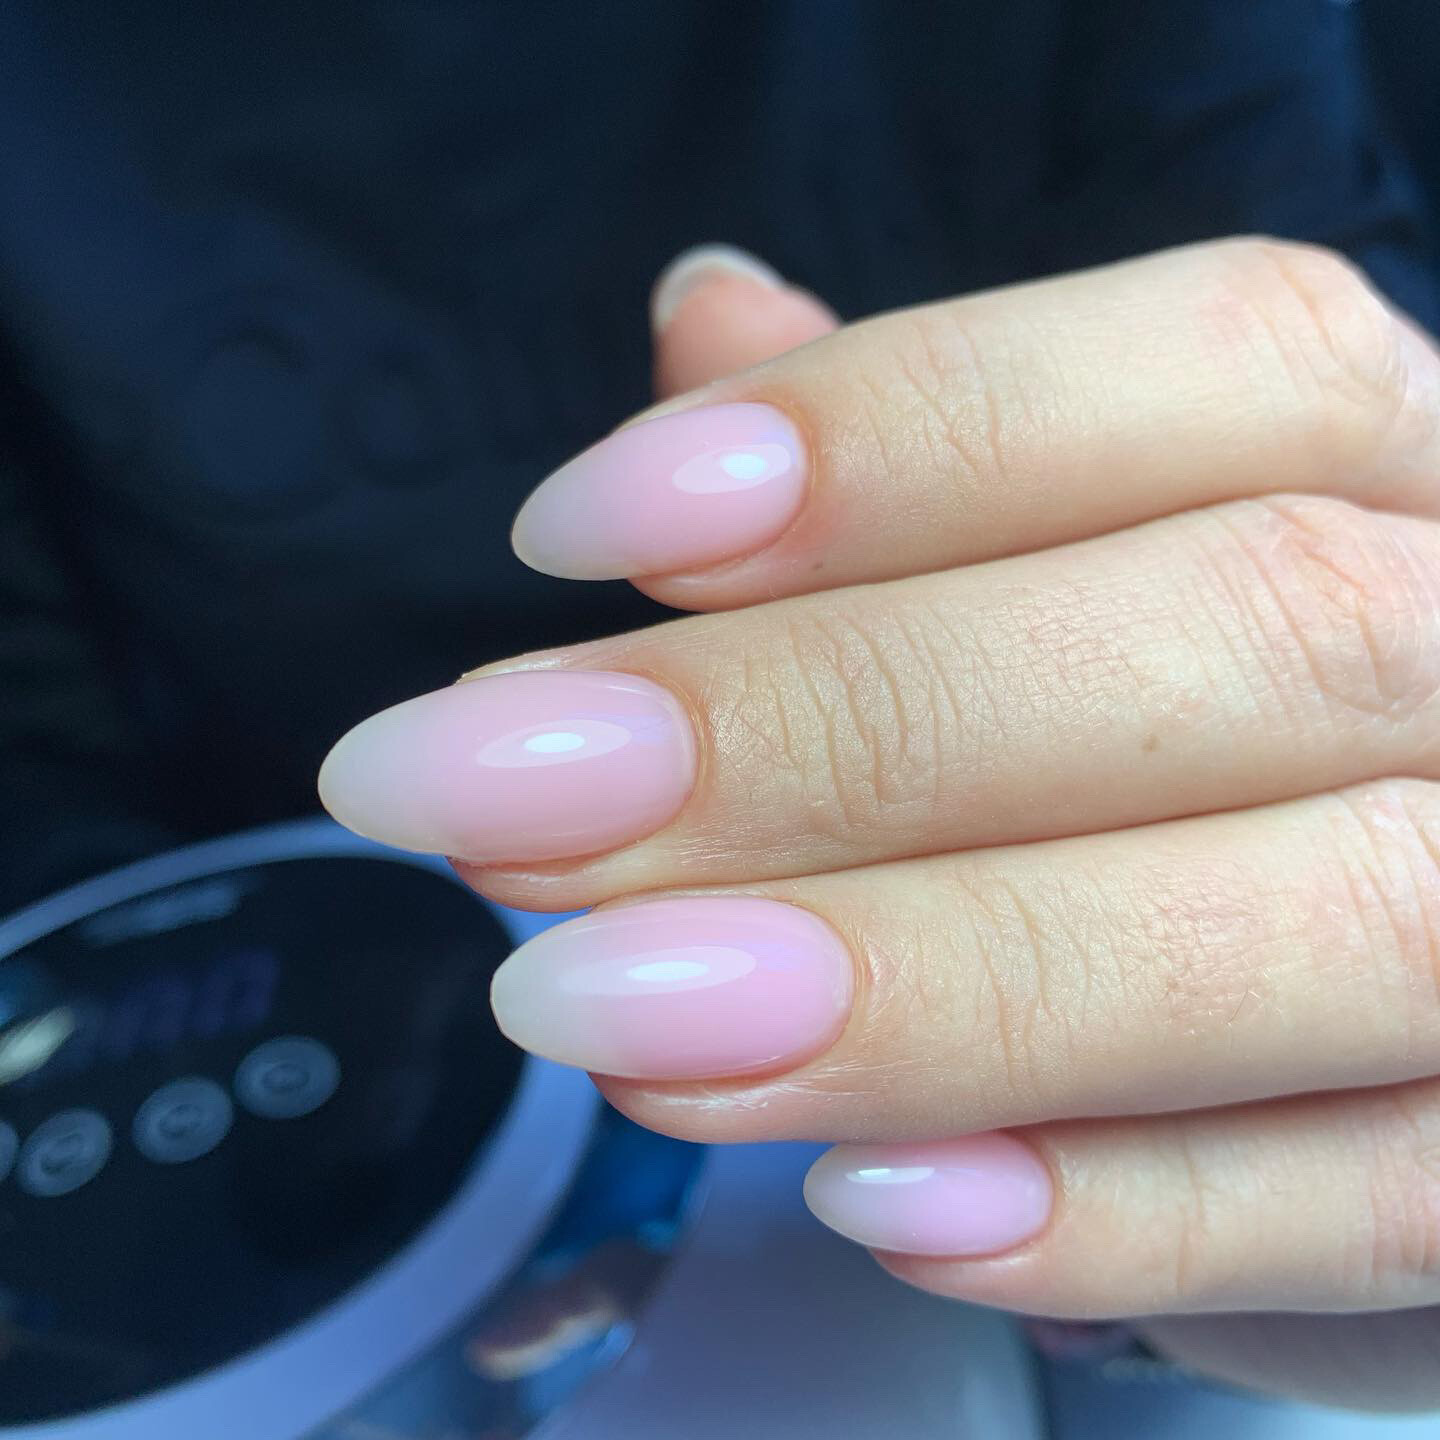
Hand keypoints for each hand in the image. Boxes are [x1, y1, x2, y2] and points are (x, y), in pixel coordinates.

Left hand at [320, 238, 1439, 1410]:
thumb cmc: (1200, 766)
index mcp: (1399, 469)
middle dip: (831, 727)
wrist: (1394, 1020)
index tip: (584, 529)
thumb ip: (919, 473)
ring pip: (1321, 923)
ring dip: (928, 982)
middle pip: (1245, 629)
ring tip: (616, 1015)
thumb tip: (710, 330)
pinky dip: (1125, 1207)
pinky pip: (1381, 1196)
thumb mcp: (1085, 586)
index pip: (1220, 361)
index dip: (898, 436)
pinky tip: (874, 1200)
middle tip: (504, 807)